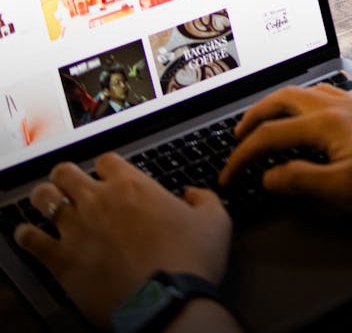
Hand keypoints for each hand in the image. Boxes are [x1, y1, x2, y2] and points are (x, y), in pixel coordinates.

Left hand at [14, 152, 231, 329]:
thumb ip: (204, 198)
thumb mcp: (215, 220)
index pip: (107, 160)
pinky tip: (26, 236)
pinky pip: (32, 241)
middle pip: (67, 171)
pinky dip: (26, 236)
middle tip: (69, 184)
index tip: (107, 175)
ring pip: (45, 198)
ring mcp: (77, 228)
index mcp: (133, 185)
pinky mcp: (62, 260)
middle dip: (66, 175)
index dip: (106, 166)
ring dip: (44, 198)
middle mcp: (100, 200)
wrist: (167, 302)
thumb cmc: (190, 261)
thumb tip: (193, 194)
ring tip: (45, 202)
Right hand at [218, 83, 351, 214]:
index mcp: (325, 121)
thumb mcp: (341, 190)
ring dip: (282, 105)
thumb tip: (267, 175)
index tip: (229, 174)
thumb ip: (299, 180)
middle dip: (256, 115)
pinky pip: (333, 96)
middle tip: (238, 135)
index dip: (243, 155)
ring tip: (270, 122)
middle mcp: (338, 105)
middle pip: (284, 98)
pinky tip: (318, 116)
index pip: (270, 134)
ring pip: (308, 92)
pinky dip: (312, 103)